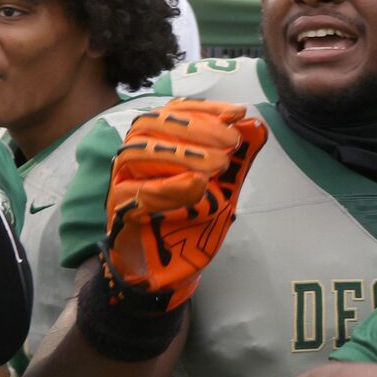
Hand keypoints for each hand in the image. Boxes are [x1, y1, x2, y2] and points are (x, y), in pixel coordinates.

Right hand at [102, 100, 266, 312]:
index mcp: (155, 143)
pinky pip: (136, 193)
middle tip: (231, 141)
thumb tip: (258, 126)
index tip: (236, 113)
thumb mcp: (222, 187)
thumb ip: (237, 159)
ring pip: (139, 154)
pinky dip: (168, 186)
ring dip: (183, 154)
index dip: (205, 109)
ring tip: (219, 165)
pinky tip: (196, 184)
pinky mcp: (118, 211)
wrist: (168, 267)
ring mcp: (122, 182)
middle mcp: (133, 157)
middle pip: (151, 126)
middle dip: (195, 128)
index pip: (173, 113)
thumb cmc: (190, 221)